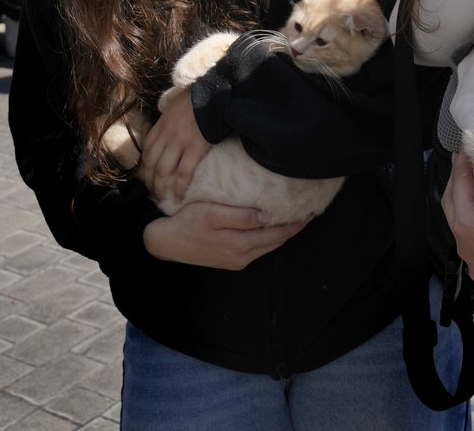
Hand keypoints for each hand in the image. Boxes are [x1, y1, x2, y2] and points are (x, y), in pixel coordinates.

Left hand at [140, 87, 210, 202]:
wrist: (215, 94)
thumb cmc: (198, 98)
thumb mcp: (175, 105)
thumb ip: (169, 118)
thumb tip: (168, 125)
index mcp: (161, 126)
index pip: (146, 151)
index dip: (144, 168)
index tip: (147, 178)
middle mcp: (166, 135)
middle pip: (151, 164)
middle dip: (150, 181)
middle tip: (153, 193)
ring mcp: (180, 142)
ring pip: (163, 171)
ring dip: (161, 187)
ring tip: (163, 198)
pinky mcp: (196, 148)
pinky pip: (184, 172)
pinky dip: (180, 187)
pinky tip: (179, 196)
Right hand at [143, 202, 308, 269]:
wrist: (163, 242)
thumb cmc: (186, 222)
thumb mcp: (212, 214)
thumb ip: (240, 216)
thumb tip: (266, 216)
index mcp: (240, 245)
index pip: (276, 234)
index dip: (295, 224)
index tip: (310, 212)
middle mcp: (242, 256)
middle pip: (275, 242)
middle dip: (293, 230)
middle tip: (309, 215)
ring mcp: (236, 261)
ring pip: (267, 247)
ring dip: (282, 235)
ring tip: (296, 221)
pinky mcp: (230, 260)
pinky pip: (256, 249)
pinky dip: (268, 240)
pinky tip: (271, 229)